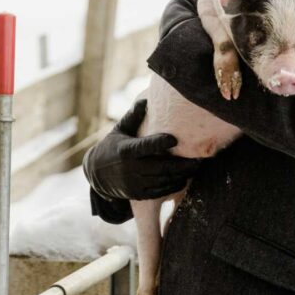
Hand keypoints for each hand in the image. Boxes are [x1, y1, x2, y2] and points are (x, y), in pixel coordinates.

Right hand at [83, 97, 200, 200]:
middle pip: (160, 167)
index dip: (160, 142)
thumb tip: (146, 100)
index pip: (145, 146)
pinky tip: (183, 179)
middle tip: (198, 158)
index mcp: (125, 150)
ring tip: (195, 168)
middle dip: (181, 164)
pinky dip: (173, 186)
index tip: (175, 138)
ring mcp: (134, 183)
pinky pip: (159, 192)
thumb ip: (133, 117)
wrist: (97, 174)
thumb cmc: (112, 146)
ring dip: (180, 176)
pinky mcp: (138, 194)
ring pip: (162, 181)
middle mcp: (130, 168)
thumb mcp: (119, 130)